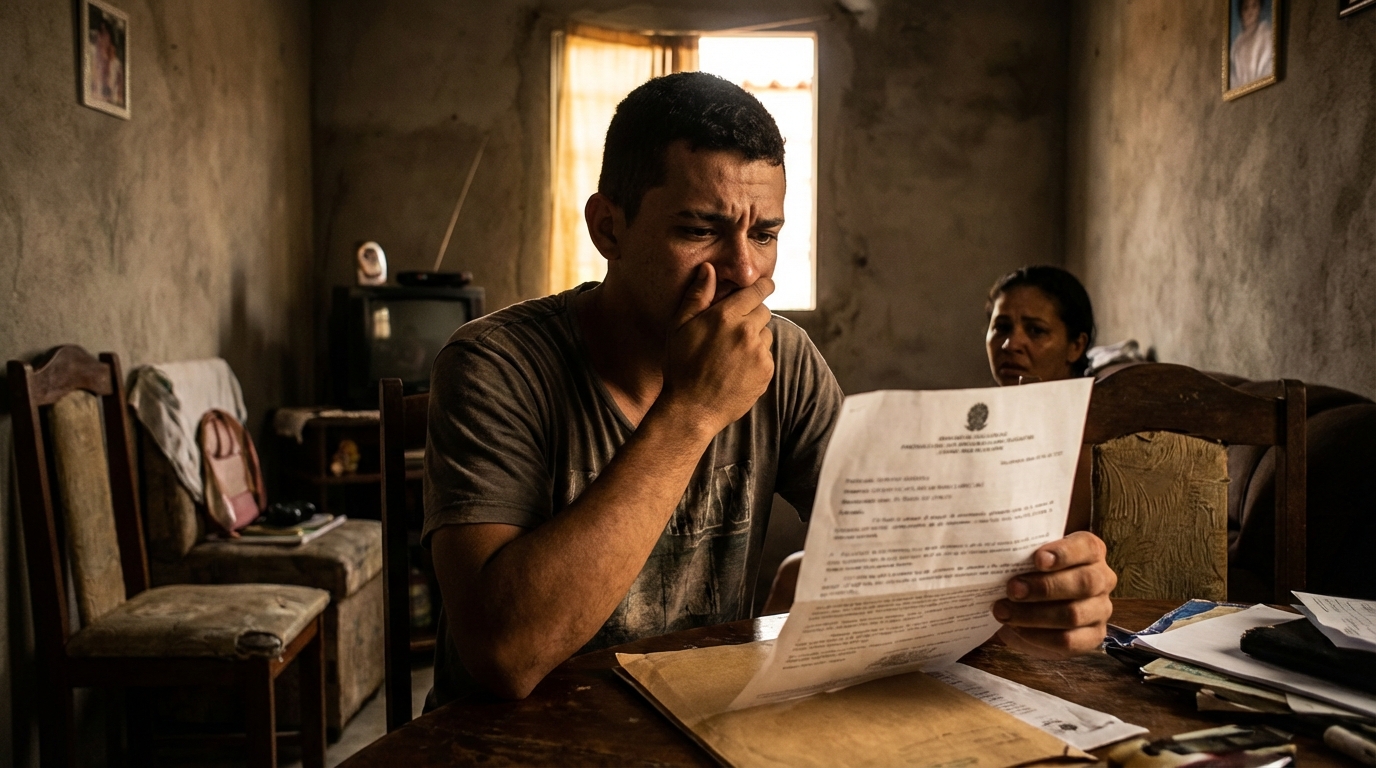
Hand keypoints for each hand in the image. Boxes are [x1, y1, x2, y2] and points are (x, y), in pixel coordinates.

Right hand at [659, 263, 774, 436]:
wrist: (691, 409)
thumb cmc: (680, 366)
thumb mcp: (680, 327)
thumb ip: (697, 295)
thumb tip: (709, 268)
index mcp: (725, 316)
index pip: (756, 291)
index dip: (763, 286)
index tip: (766, 285)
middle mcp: (746, 331)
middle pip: (763, 311)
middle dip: (752, 315)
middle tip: (733, 329)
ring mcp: (759, 353)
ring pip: (766, 334)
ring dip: (755, 337)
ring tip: (731, 353)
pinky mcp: (766, 372)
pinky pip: (767, 356)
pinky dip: (757, 359)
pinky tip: (736, 369)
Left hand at [991, 531, 1116, 658]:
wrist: (1030, 611)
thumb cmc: (1028, 574)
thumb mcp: (1026, 559)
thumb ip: (1022, 554)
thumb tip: (1001, 553)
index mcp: (1089, 551)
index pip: (1087, 547)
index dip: (1064, 553)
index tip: (1037, 559)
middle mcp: (1101, 578)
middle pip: (1083, 583)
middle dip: (1044, 587)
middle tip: (1012, 589)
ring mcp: (1100, 609)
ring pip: (1074, 614)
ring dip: (1034, 615)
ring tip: (1003, 611)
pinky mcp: (1092, 636)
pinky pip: (1068, 640)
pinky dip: (1038, 636)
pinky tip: (1017, 629)